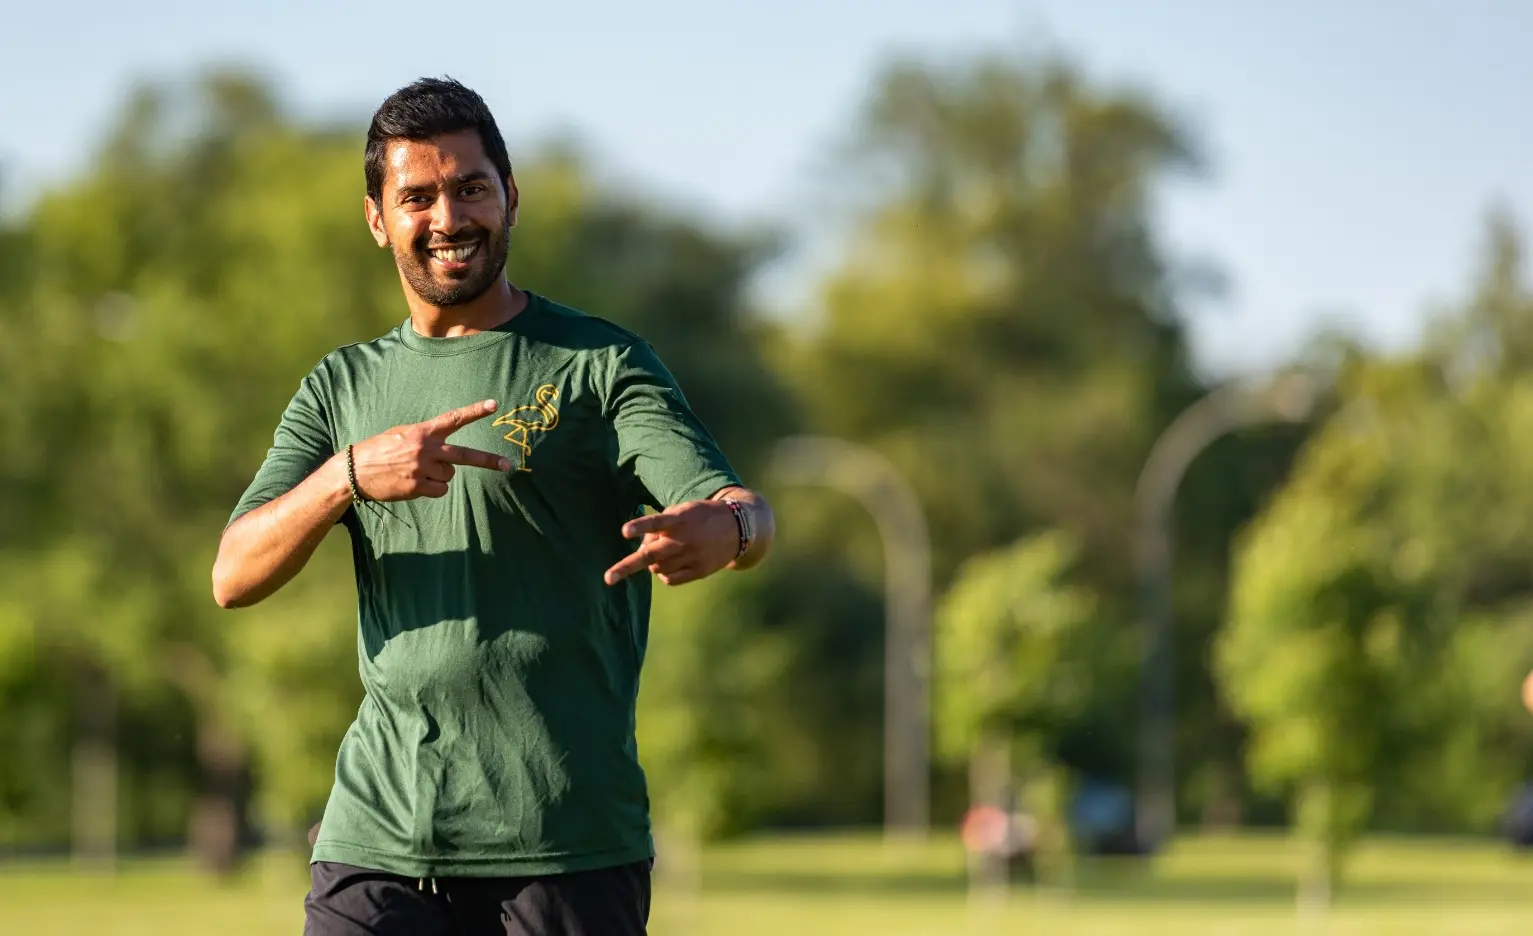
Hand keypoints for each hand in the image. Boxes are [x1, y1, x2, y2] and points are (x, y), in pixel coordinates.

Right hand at [350, 399, 511, 500]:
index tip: (494, 405)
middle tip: (507, 465)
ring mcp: (422, 469)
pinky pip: (440, 490)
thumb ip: (424, 437)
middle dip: (488, 461)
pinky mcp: (417, 487)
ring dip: (440, 475)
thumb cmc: (379, 450)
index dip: (475, 411)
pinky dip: (434, 489)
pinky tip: (416, 484)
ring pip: (449, 475)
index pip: (453, 419)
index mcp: (422, 432)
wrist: (355, 470)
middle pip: (465, 456)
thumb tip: (444, 449)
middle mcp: (425, 449)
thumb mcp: (401, 434)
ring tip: (418, 471)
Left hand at [603, 499, 740, 585]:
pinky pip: (669, 579)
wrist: (737, 527)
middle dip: (626, 567)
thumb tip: (642, 550)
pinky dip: (664, 573)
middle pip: (649, 556)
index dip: (639, 527)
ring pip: (656, 568)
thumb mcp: (682, 511)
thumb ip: (660, 526)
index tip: (624, 531)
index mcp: (679, 519)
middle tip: (608, 578)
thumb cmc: (700, 516)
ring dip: (653, 562)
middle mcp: (684, 539)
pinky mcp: (698, 571)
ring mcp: (691, 557)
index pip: (655, 522)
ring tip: (666, 551)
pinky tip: (673, 563)